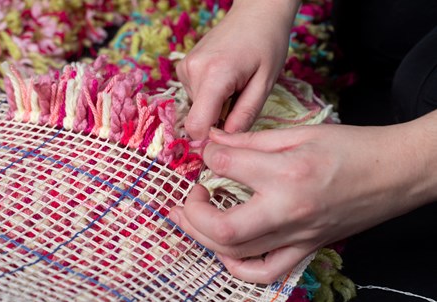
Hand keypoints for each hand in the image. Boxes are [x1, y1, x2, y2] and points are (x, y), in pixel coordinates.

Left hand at [170, 115, 436, 282]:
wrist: (394, 173)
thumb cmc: (351, 148)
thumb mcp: (299, 132)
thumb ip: (250, 140)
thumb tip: (213, 141)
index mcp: (287, 172)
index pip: (226, 165)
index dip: (208, 154)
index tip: (209, 150)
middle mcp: (289, 210)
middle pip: (222, 227)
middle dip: (192, 212)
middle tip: (188, 195)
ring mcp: (297, 236)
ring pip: (237, 253)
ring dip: (204, 237)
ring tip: (193, 218)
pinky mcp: (306, 249)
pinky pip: (265, 272)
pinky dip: (237, 266)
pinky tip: (225, 250)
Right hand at [176, 0, 299, 139]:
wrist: (256, 13)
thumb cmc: (267, 44)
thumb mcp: (266, 83)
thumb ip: (246, 114)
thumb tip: (227, 140)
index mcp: (215, 75)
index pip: (196, 124)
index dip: (210, 137)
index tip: (228, 134)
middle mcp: (192, 71)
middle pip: (199, 117)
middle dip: (219, 118)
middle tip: (241, 99)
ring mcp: (185, 67)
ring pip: (197, 107)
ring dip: (216, 105)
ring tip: (235, 85)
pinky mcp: (183, 67)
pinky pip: (195, 95)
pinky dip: (210, 95)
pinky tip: (225, 79)